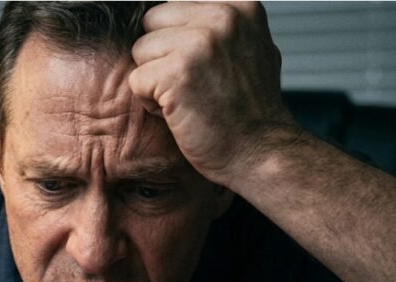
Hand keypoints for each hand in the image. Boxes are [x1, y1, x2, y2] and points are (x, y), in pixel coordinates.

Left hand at [129, 1, 300, 187]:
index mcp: (239, 6)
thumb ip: (220, 25)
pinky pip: (136, 80)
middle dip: (161, 56)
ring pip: (140, 50)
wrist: (260, 153)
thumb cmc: (249, 111)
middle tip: (192, 86)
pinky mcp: (176, 72)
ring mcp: (200, 43)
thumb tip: (179, 10)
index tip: (203, 70)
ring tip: (188, 99)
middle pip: (153, 23)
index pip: (174, 7)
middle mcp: (222, 17)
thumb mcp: (250, 48)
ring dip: (155, 80)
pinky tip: (180, 113)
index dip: (177, 42)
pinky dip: (150, 103)